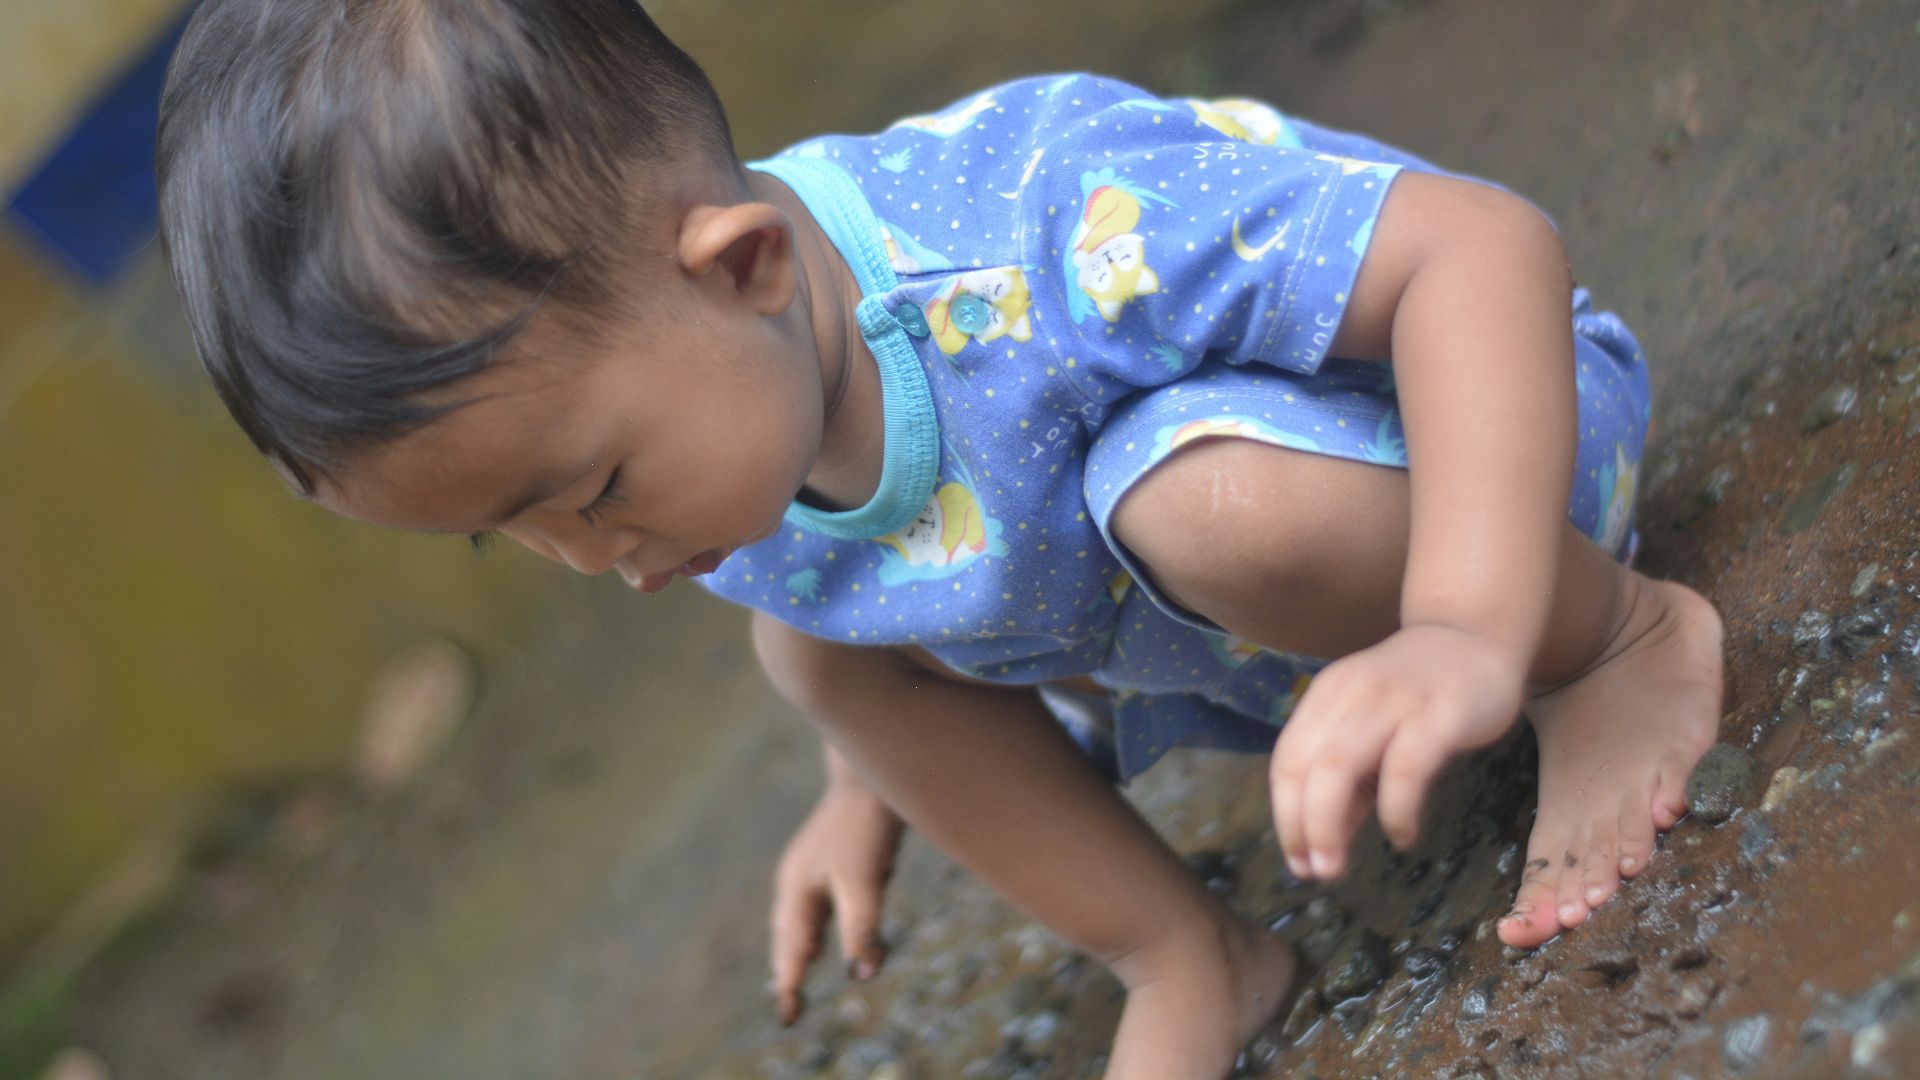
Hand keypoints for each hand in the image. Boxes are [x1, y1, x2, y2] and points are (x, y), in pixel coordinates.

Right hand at [769, 776, 905, 1024]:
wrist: (871, 773)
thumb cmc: (865, 827)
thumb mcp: (865, 883)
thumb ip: (862, 930)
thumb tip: (860, 977)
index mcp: (797, 891)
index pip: (791, 951)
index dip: (790, 985)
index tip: (787, 1018)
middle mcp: (798, 881)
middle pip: (789, 936)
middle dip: (788, 968)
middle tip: (788, 1002)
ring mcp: (813, 867)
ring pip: (804, 919)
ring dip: (801, 947)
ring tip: (798, 973)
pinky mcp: (832, 858)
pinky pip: (819, 903)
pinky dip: (818, 925)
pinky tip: (826, 929)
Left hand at [1270, 623, 1527, 880]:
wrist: (1475, 635)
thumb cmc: (1416, 695)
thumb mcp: (1369, 730)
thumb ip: (1347, 783)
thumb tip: (1322, 844)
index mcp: (1326, 697)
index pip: (1287, 761)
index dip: (1284, 816)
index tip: (1296, 861)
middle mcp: (1350, 694)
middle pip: (1304, 766)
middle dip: (1300, 827)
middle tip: (1314, 873)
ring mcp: (1393, 701)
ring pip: (1339, 766)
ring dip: (1328, 825)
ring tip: (1336, 867)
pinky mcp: (1439, 713)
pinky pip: (1405, 768)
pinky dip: (1395, 810)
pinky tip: (1401, 836)